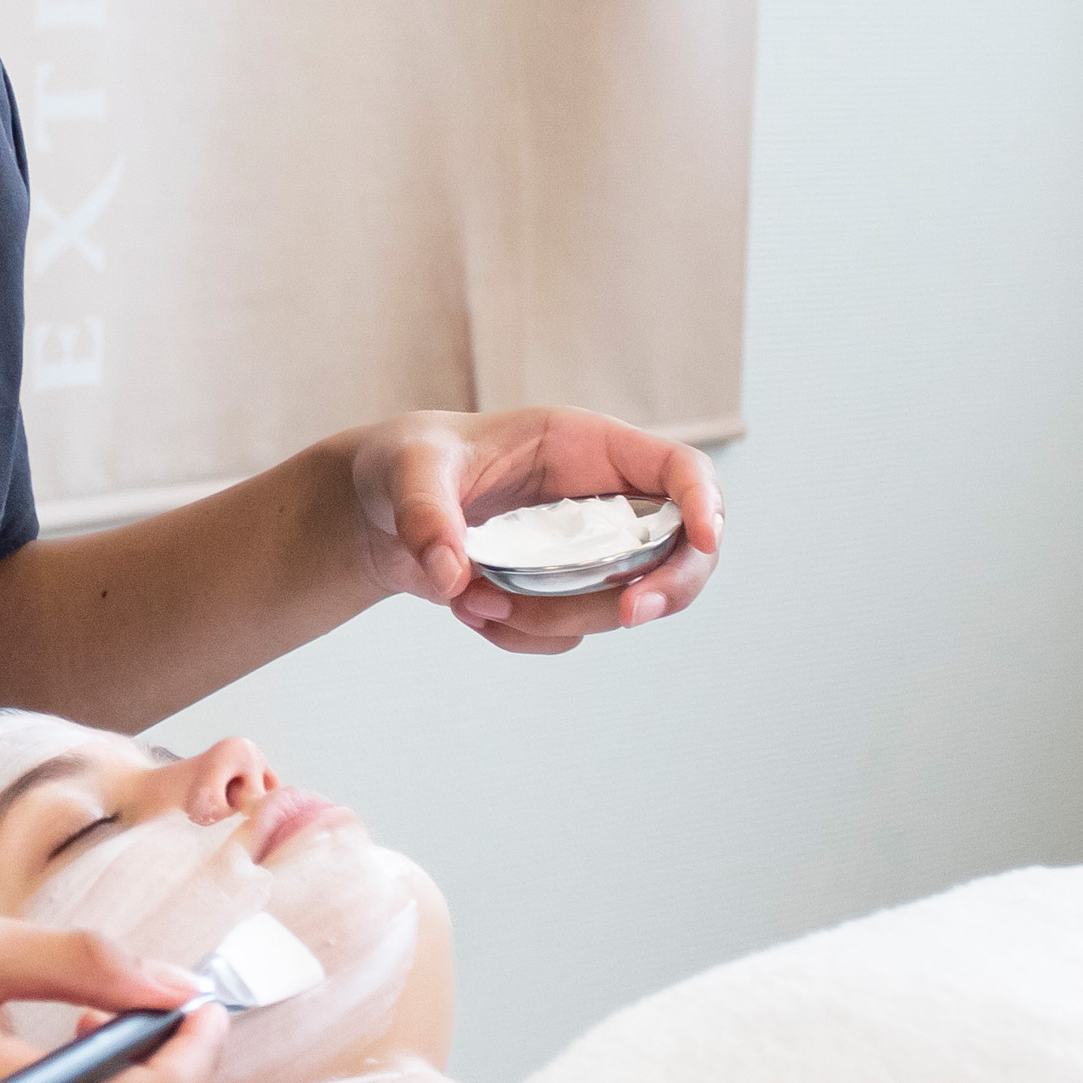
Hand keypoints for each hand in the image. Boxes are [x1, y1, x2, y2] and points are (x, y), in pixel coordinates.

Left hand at [345, 406, 723, 652]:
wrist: (377, 512)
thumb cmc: (405, 463)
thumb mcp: (408, 470)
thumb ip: (426, 512)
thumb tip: (453, 575)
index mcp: (586, 446)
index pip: (679, 468)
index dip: (704, 501)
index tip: (705, 539)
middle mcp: (601, 500)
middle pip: (681, 549)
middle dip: (666, 587)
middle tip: (627, 614)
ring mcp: (586, 552)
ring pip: (622, 603)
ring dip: (556, 617)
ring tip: (470, 600)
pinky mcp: (560, 592)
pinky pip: (571, 631)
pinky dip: (524, 636)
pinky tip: (468, 610)